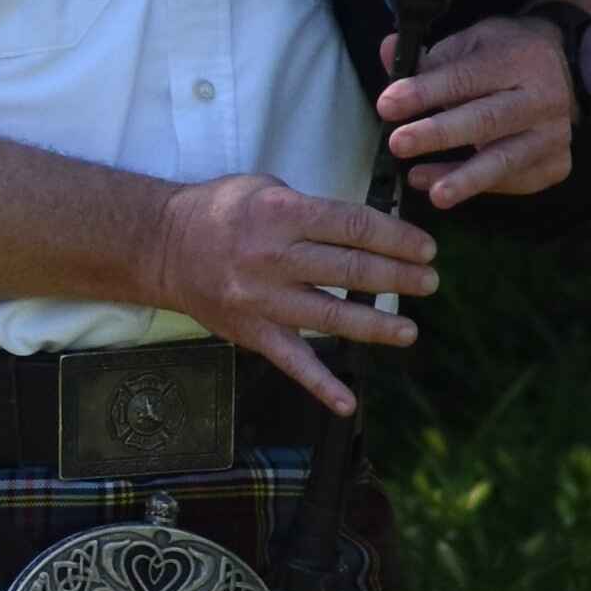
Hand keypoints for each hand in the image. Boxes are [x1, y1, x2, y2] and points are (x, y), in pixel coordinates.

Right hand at [142, 171, 436, 413]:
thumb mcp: (265, 188)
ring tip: (409, 329)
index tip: (425, 248)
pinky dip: (320, 385)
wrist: (161, 247)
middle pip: (350, 269)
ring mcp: (262, 300)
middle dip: (398, 277)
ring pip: (331, 317)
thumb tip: (367, 227)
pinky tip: (348, 403)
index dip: (396, 238)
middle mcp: (273, 258)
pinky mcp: (251, 332)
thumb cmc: (219, 211)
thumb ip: (312, 208)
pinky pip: (291, 361)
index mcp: (281, 214)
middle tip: (429, 283)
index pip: (354, 226)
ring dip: (376, 325)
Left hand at [374, 17, 575, 206]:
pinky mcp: (556, 163)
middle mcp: (543, 97)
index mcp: (518, 59)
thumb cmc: (503, 57)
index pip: (466, 78)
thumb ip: (430, 55)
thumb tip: (387, 50)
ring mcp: (554, 134)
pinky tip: (438, 187)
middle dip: (440, 133)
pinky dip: (475, 188)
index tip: (387, 105)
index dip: (425, 92)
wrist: (563, 69)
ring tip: (426, 188)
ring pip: (505, 159)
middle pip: (487, 120)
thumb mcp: (471, 42)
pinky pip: (513, 181)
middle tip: (398, 144)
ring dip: (463, 177)